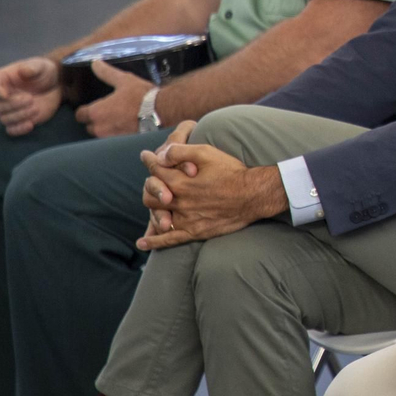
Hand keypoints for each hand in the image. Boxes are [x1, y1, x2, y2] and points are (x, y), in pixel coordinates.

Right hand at [0, 57, 62, 134]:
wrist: (55, 85)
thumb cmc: (43, 72)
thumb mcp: (40, 66)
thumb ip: (32, 68)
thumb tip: (23, 71)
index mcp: (0, 80)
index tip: (5, 95)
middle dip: (13, 104)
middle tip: (30, 98)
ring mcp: (8, 110)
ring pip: (4, 119)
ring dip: (20, 115)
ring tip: (36, 107)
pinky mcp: (18, 120)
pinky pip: (11, 130)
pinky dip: (19, 129)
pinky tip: (30, 125)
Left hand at [73, 60, 152, 137]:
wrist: (161, 113)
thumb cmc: (141, 96)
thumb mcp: (124, 80)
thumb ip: (106, 73)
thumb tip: (95, 62)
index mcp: (96, 112)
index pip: (80, 115)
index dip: (85, 110)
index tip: (94, 107)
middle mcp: (99, 128)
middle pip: (90, 127)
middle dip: (96, 121)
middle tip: (109, 113)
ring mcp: (110, 138)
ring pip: (102, 135)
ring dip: (107, 129)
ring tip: (119, 121)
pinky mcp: (122, 145)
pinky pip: (114, 141)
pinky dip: (118, 136)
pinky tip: (127, 129)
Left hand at [135, 139, 286, 250]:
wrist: (254, 195)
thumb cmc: (232, 171)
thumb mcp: (207, 153)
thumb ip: (180, 152)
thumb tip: (160, 155)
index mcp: (180, 181)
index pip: (156, 170)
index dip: (149, 160)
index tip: (146, 156)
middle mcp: (179, 201)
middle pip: (150, 195)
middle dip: (150, 185)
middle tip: (155, 180)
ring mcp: (186, 218)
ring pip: (156, 216)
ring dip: (151, 209)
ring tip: (154, 202)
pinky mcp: (194, 232)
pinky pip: (168, 239)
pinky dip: (153, 241)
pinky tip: (141, 243)